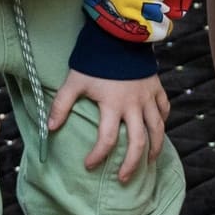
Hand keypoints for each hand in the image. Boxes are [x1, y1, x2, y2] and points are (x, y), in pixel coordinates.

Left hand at [46, 69, 170, 184]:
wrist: (121, 36)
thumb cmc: (96, 61)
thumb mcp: (74, 81)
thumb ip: (61, 105)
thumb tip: (50, 128)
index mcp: (113, 105)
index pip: (107, 139)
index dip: (98, 155)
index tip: (88, 165)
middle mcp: (134, 105)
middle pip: (138, 141)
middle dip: (131, 163)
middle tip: (123, 179)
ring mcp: (148, 97)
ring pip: (157, 128)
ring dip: (153, 148)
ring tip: (149, 163)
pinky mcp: (156, 88)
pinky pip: (164, 108)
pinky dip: (162, 120)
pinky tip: (159, 129)